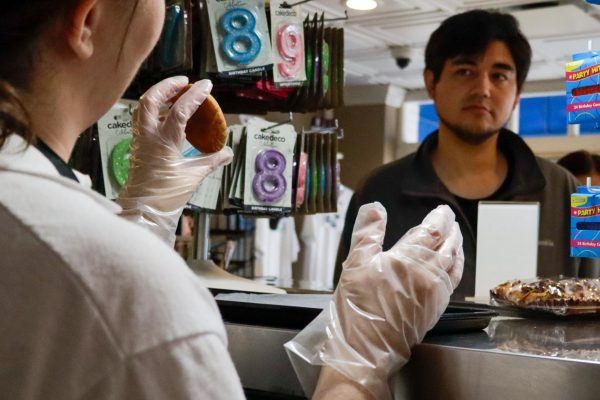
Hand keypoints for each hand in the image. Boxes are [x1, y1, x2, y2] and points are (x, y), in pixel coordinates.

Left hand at [118, 77, 231, 244]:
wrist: (142, 209)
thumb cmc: (165, 195)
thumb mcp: (192, 178)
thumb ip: (210, 161)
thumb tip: (227, 152)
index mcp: (162, 142)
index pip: (179, 111)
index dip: (194, 95)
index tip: (206, 85)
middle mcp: (147, 136)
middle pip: (150, 99)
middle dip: (167, 86)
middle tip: (184, 82)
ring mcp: (140, 139)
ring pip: (143, 107)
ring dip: (158, 95)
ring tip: (175, 92)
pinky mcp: (138, 145)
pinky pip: (143, 119)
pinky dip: (154, 110)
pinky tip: (167, 113)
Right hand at [321, 202, 463, 399]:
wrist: (367, 348)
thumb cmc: (357, 307)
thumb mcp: (355, 264)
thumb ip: (367, 233)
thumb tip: (375, 207)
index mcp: (407, 259)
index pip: (432, 231)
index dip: (440, 218)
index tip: (443, 210)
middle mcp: (428, 274)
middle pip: (447, 245)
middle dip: (450, 230)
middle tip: (451, 220)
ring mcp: (435, 292)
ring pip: (454, 263)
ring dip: (456, 247)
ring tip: (456, 238)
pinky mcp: (436, 308)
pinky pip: (453, 281)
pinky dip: (457, 267)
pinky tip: (452, 265)